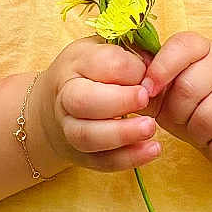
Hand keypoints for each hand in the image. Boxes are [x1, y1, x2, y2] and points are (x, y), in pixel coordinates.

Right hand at [34, 35, 161, 172]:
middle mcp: (66, 96)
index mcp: (76, 63)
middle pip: (83, 101)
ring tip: (151, 128)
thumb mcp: (106, 51)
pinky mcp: (81, 154)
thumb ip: (131, 54)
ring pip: (88, 136)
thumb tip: (158, 68)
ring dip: (122, 134)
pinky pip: (102, 161)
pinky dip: (128, 158)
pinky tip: (151, 150)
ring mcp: (69, 128)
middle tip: (145, 99)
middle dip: (118, 101)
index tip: (150, 74)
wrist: (53, 107)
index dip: (129, 69)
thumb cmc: (91, 72)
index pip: (102, 63)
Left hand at [134, 31, 211, 175]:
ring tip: (203, 132)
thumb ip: (149, 83)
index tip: (148, 92)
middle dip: (178, 113)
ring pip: (208, 117)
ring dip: (198, 134)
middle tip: (184, 120)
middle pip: (189, 88)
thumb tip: (120, 78)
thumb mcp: (172, 92)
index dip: (160, 69)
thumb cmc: (200, 108)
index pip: (182, 46)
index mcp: (204, 50)